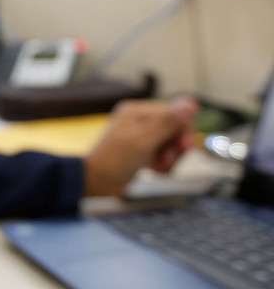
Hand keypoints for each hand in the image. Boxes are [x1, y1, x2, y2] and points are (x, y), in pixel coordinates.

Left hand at [83, 96, 198, 197]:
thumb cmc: (114, 162)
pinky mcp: (143, 151)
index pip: (174, 112)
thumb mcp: (143, 141)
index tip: (184, 147)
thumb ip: (168, 123)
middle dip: (176, 146)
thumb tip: (191, 103)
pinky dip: (163, 163)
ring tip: (158, 167)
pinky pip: (164, 153)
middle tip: (168, 160)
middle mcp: (139, 120)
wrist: (96, 185)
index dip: (183, 130)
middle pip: (175, 128)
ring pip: (171, 142)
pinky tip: (154, 170)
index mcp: (136, 111)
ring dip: (170, 157)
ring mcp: (141, 136)